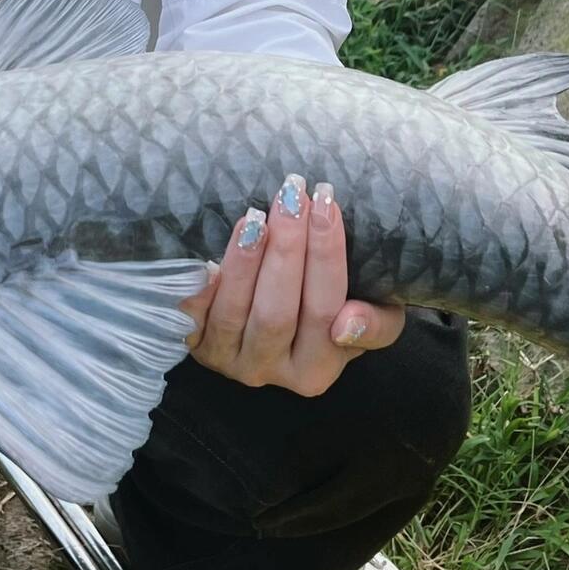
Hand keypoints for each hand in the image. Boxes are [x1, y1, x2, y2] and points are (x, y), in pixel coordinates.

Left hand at [182, 172, 404, 394]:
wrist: (283, 321)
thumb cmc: (335, 310)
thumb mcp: (374, 319)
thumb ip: (375, 325)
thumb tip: (348, 323)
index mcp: (317, 370)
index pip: (325, 310)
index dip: (326, 255)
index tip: (327, 203)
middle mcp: (271, 372)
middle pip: (277, 313)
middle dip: (286, 250)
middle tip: (293, 197)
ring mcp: (228, 360)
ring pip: (233, 314)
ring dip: (244, 262)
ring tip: (257, 217)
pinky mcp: (196, 344)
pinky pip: (193, 319)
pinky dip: (199, 290)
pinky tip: (209, 258)